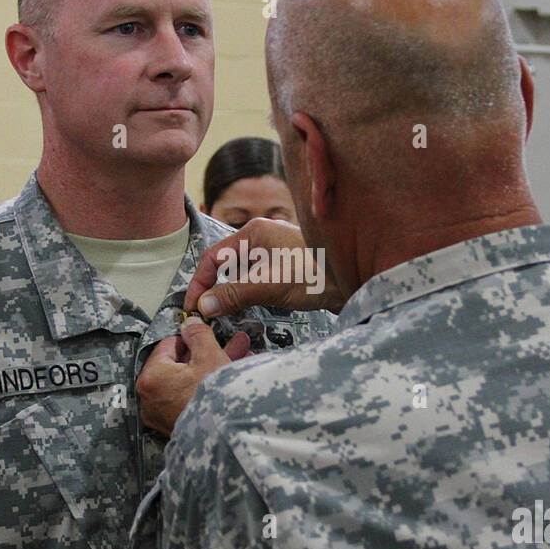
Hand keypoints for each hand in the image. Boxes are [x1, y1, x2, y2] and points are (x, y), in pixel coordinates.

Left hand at [137, 317, 250, 435]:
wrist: (228, 438)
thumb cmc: (214, 396)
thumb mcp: (209, 355)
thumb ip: (198, 335)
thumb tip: (190, 323)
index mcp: (151, 378)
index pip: (167, 346)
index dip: (190, 337)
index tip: (206, 333)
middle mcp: (151, 399)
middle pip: (181, 365)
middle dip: (207, 353)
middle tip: (228, 344)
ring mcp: (165, 415)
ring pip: (190, 382)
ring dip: (214, 368)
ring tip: (239, 357)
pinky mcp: (179, 426)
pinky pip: (193, 398)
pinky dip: (209, 387)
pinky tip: (233, 378)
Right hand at [183, 218, 345, 317]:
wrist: (357, 280)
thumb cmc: (316, 275)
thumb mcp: (269, 285)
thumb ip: (235, 294)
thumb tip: (204, 305)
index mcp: (255, 233)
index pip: (213, 256)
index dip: (200, 282)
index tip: (192, 306)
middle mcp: (263, 238)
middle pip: (226, 264)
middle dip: (213, 288)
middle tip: (205, 314)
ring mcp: (276, 253)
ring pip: (241, 274)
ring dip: (230, 293)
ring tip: (222, 315)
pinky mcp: (287, 268)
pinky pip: (257, 280)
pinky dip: (247, 294)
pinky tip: (247, 309)